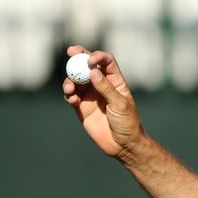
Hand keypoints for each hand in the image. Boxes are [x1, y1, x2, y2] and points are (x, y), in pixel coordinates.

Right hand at [63, 45, 144, 159]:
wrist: (122, 145)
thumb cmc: (127, 122)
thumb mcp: (119, 104)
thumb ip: (106, 88)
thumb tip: (93, 71)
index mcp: (115, 80)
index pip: (106, 62)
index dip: (97, 56)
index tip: (90, 59)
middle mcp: (101, 85)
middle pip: (88, 67)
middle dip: (79, 58)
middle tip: (70, 52)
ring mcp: (90, 96)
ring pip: (77, 81)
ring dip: (70, 80)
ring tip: (69, 88)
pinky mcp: (82, 108)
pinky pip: (72, 97)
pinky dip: (69, 95)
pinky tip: (72, 99)